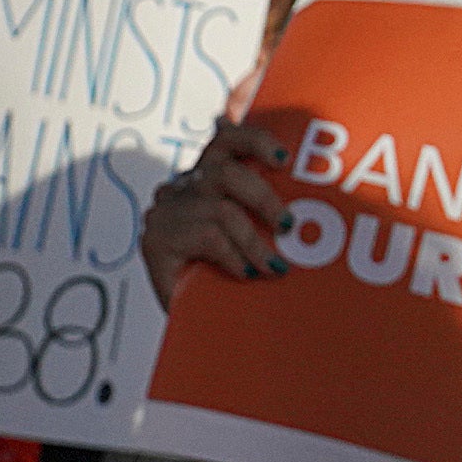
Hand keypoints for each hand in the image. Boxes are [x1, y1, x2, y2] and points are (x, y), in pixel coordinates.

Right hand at [141, 121, 293, 306]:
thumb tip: (305, 209)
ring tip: (274, 266)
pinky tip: (245, 272)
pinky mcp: (156, 240)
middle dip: (264, 197)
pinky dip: (233, 255)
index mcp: (207, 178)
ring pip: (220, 209)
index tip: (283, 158)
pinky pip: (207, 237)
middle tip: (289, 226)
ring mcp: (166, 212)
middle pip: (224, 169)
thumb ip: (270, 215)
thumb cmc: (229, 277)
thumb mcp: (253, 239)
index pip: (226, 139)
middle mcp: (184, 188)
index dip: (254, 139)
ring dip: (254, 240)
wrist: (195, 322)